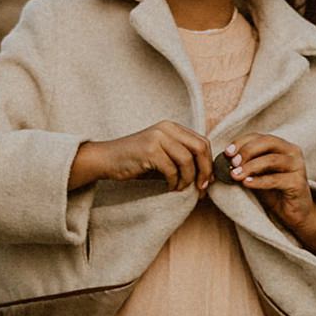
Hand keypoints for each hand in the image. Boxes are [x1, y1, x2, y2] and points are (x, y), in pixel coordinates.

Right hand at [70, 120, 215, 191]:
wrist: (106, 159)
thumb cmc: (136, 160)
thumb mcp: (162, 153)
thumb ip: (182, 157)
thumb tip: (208, 175)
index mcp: (172, 127)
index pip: (202, 142)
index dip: (209, 163)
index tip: (206, 181)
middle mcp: (166, 128)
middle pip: (200, 148)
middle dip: (204, 171)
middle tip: (201, 188)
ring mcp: (157, 138)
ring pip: (187, 160)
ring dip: (188, 180)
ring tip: (180, 189)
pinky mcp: (149, 151)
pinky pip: (172, 170)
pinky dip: (174, 183)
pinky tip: (169, 188)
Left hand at [225, 133, 315, 256]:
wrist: (295, 213)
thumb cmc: (275, 191)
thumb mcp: (258, 174)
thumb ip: (247, 164)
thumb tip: (225, 159)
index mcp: (282, 146)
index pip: (259, 137)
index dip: (242, 142)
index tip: (226, 152)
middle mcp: (292, 152)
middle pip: (267, 143)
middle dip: (246, 151)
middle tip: (232, 163)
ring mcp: (298, 166)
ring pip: (271, 160)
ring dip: (250, 166)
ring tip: (235, 175)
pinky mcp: (299, 183)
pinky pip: (276, 179)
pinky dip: (259, 181)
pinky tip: (246, 183)